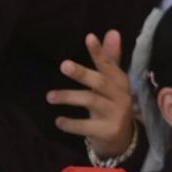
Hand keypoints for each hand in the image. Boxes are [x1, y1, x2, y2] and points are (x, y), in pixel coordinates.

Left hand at [49, 31, 134, 157]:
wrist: (122, 140)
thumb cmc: (112, 105)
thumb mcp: (111, 83)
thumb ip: (109, 59)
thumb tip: (112, 31)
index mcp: (120, 82)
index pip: (110, 64)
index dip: (100, 52)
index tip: (89, 37)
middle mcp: (121, 97)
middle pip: (101, 82)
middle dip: (83, 73)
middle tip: (63, 65)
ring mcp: (116, 114)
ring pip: (91, 101)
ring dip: (69, 97)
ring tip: (49, 96)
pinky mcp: (108, 131)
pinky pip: (86, 126)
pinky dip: (71, 123)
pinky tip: (58, 121)